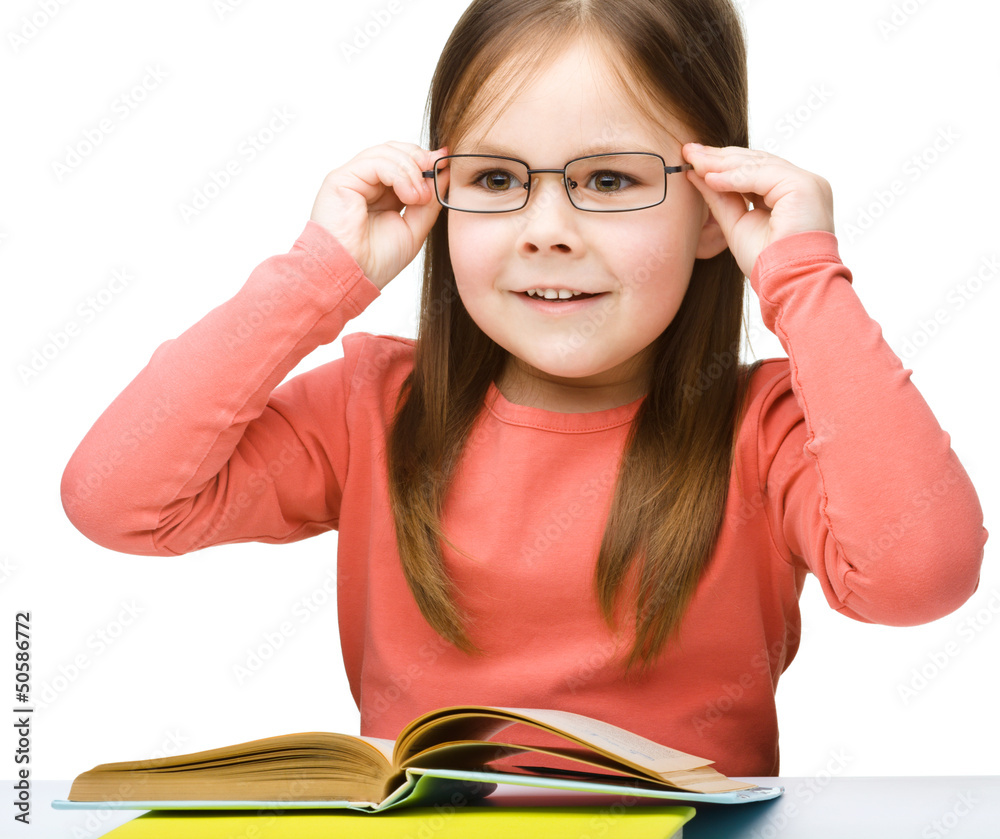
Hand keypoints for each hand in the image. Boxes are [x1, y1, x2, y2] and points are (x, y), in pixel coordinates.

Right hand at [310, 142, 447, 289]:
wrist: (353, 277)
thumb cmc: (376, 262)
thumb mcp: (414, 229)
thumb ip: (428, 201)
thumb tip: (444, 173)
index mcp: (381, 194)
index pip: (403, 162)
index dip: (425, 160)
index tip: (445, 163)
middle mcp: (365, 183)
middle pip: (395, 150)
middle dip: (420, 159)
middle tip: (436, 175)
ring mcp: (352, 179)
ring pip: (387, 152)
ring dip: (412, 171)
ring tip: (420, 197)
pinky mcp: (341, 179)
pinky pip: (375, 161)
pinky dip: (399, 174)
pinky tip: (409, 195)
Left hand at [683, 144, 834, 277]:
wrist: (788, 285)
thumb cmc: (767, 265)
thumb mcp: (736, 224)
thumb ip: (720, 198)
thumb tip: (696, 174)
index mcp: (790, 194)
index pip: (754, 170)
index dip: (723, 164)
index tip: (694, 159)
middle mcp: (802, 185)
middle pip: (755, 162)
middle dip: (719, 157)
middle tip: (690, 150)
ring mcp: (806, 183)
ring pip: (758, 164)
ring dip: (722, 163)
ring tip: (694, 161)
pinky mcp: (803, 186)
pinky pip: (762, 174)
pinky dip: (734, 176)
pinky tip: (710, 177)